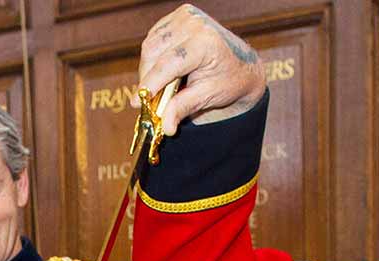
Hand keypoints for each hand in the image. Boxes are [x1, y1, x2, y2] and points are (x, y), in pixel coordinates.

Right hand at [137, 5, 267, 132]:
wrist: (242, 65)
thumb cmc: (228, 81)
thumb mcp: (207, 97)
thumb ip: (183, 108)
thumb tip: (165, 127)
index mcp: (205, 43)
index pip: (167, 64)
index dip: (149, 84)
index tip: (136, 103)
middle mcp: (195, 24)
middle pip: (153, 53)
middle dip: (147, 79)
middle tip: (148, 101)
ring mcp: (186, 17)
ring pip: (150, 45)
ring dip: (148, 69)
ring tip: (160, 86)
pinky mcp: (179, 16)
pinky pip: (153, 38)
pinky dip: (152, 57)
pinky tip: (164, 69)